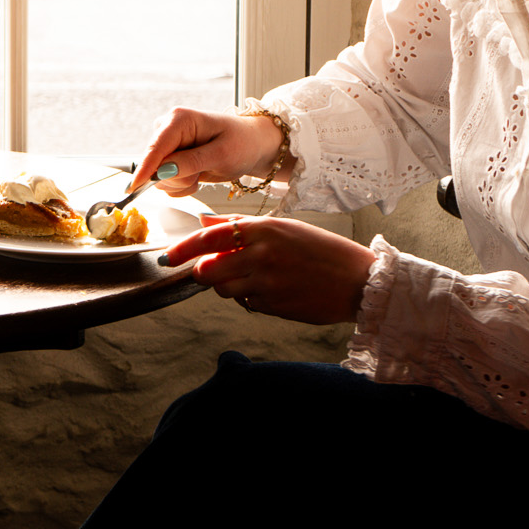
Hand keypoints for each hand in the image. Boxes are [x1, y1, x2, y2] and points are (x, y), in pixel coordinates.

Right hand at [133, 107, 285, 196]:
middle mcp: (167, 129)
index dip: (145, 168)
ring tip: (202, 173)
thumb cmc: (242, 144)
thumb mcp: (222, 155)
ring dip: (181, 183)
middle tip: (201, 174)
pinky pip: (165, 181)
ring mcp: (167, 144)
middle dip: (178, 177)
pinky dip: (182, 185)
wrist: (253, 146)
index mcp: (178, 119)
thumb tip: (162, 171)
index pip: (156, 147)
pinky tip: (197, 176)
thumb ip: (191, 162)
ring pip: (159, 176)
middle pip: (155, 165)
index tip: (135, 187)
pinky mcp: (169, 157)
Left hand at [163, 215, 375, 323]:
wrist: (359, 282)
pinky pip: (246, 303)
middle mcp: (262, 255)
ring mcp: (268, 283)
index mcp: (264, 230)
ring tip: (250, 277)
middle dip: (204, 272)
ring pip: (224, 290)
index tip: (169, 256)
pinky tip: (271, 290)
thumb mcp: (284, 227)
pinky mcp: (274, 306)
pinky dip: (249, 298)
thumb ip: (242, 226)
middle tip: (212, 269)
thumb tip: (204, 222)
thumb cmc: (322, 250)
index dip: (184, 248)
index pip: (210, 238)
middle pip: (208, 270)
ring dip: (227, 286)